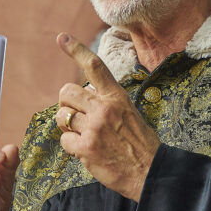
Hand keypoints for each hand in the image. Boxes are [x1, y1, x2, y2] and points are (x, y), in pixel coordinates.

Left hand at [55, 33, 159, 201]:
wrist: (150, 172)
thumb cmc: (140, 144)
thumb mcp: (130, 113)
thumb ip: (107, 102)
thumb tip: (86, 95)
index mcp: (117, 97)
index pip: (94, 66)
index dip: (75, 49)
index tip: (61, 37)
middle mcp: (104, 108)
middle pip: (67, 91)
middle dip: (66, 102)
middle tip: (75, 114)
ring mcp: (94, 128)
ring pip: (62, 115)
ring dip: (67, 125)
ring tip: (83, 134)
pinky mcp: (86, 148)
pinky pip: (64, 139)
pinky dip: (71, 146)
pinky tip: (85, 151)